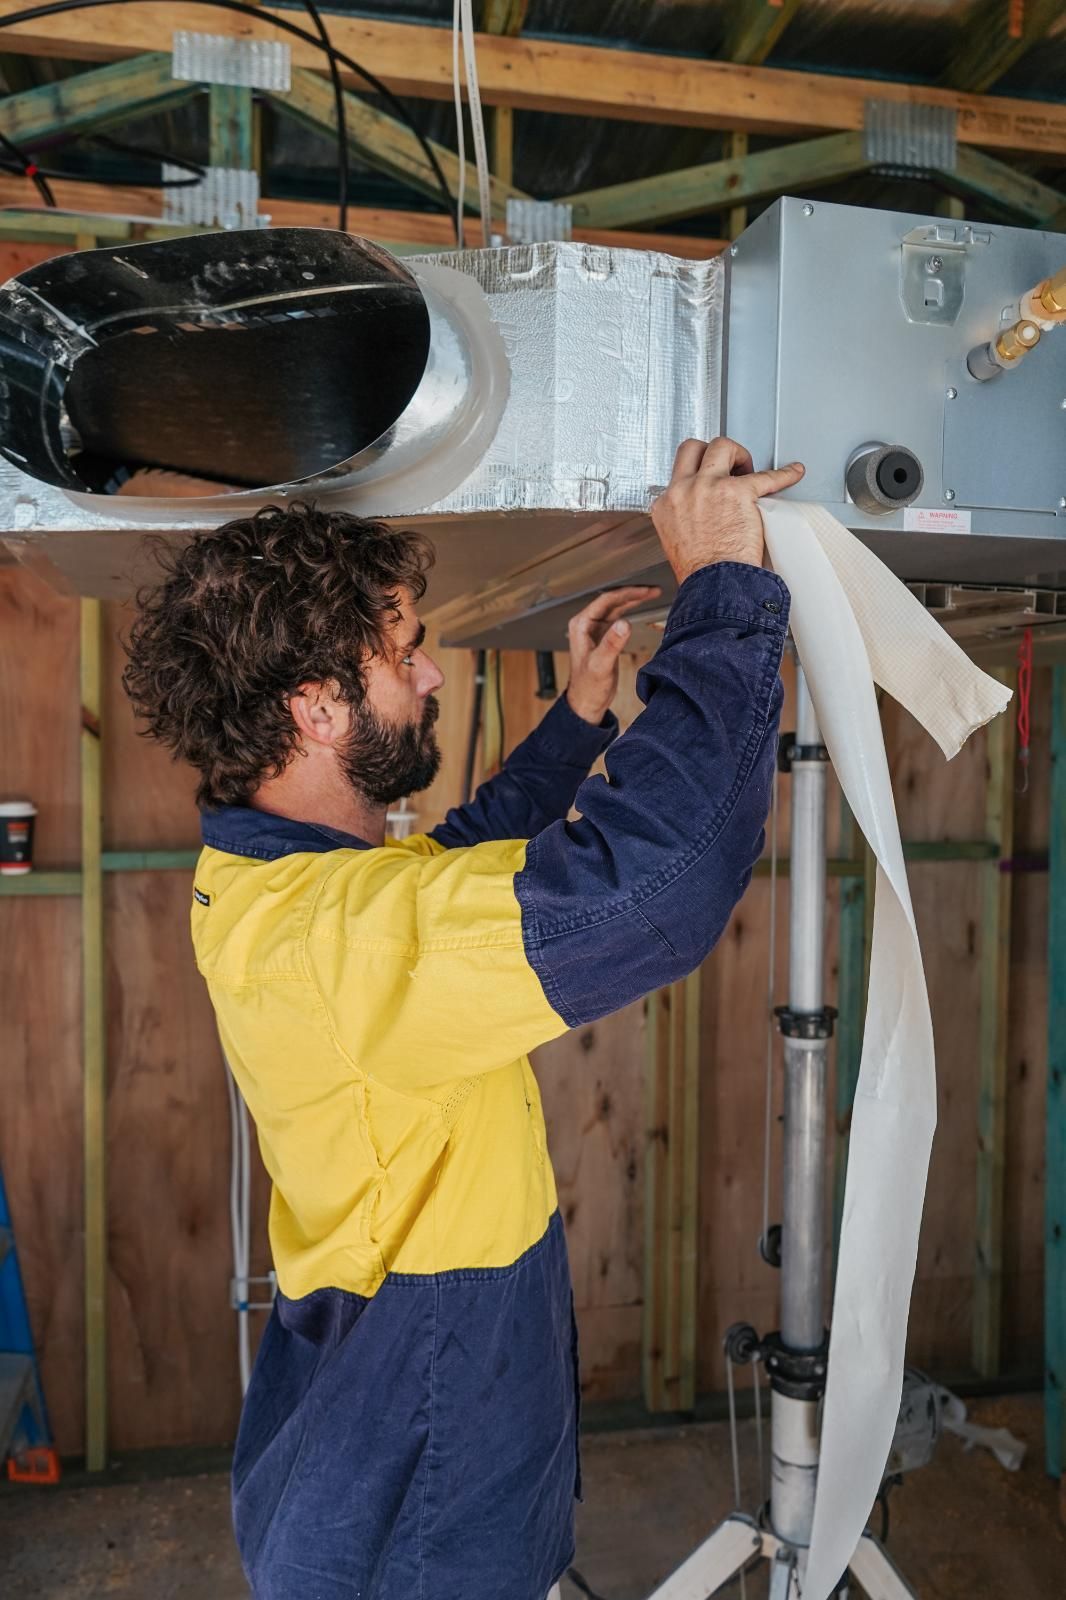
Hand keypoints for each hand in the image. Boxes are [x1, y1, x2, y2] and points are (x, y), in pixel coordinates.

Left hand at [565, 586, 661, 724]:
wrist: (587, 702)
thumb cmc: (588, 687)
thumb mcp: (601, 665)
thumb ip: (612, 644)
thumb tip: (625, 623)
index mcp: (581, 625)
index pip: (606, 601)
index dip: (627, 593)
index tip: (644, 591)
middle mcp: (587, 624)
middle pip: (612, 600)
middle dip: (633, 593)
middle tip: (652, 590)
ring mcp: (595, 629)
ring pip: (616, 607)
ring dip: (634, 599)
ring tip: (652, 593)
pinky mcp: (604, 636)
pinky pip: (618, 616)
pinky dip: (631, 610)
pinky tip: (641, 606)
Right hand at [651, 438, 803, 584]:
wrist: (712, 586)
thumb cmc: (699, 574)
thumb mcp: (675, 542)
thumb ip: (684, 521)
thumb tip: (701, 516)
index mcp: (666, 505)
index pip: (678, 475)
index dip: (697, 476)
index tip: (710, 482)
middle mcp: (684, 490)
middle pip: (693, 448)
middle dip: (711, 454)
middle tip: (727, 468)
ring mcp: (710, 487)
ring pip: (722, 446)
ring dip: (738, 454)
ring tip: (750, 470)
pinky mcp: (739, 492)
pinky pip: (767, 476)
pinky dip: (784, 474)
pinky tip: (793, 473)